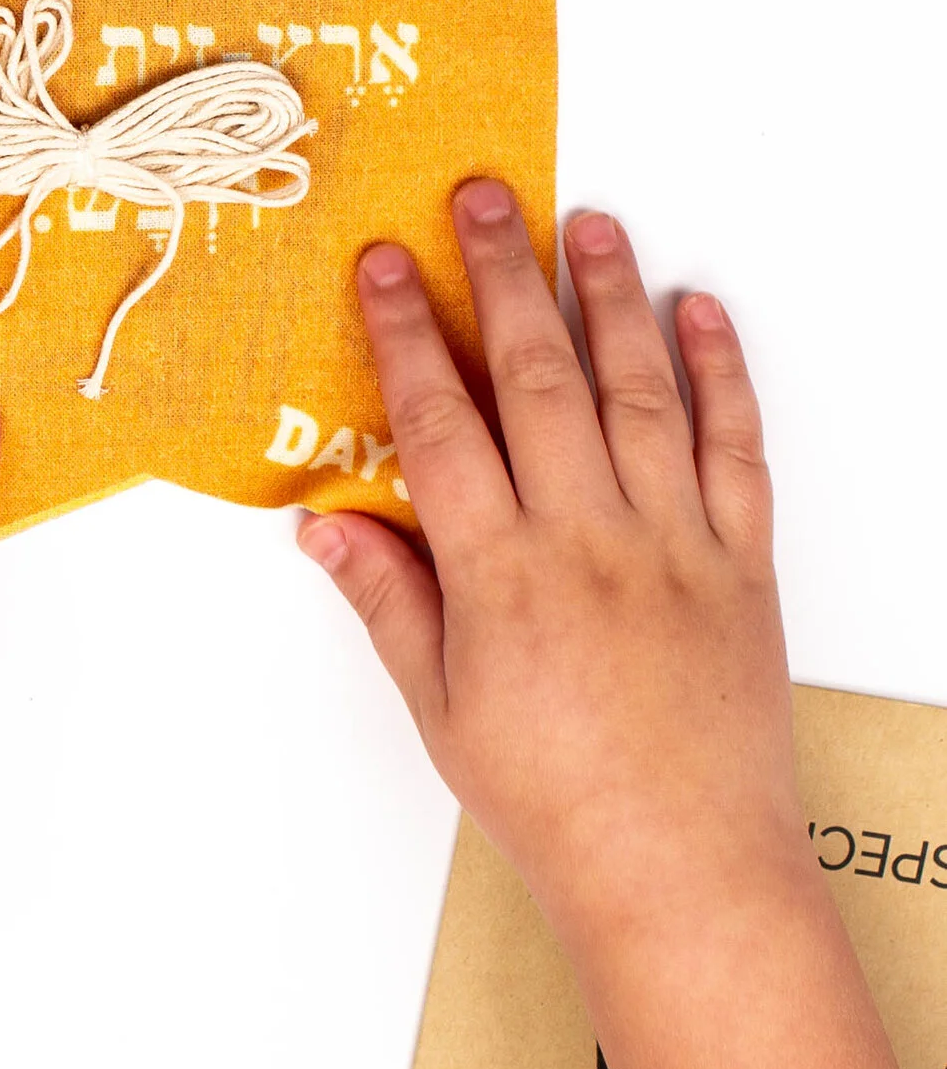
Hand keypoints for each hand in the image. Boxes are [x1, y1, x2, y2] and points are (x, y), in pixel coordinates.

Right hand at [298, 179, 791, 954]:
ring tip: (587, 222)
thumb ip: (388, 600)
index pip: (441, 423)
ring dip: (609, 298)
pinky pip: (735, 449)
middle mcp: (589, 539)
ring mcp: (674, 543)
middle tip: (482, 197)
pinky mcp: (743, 563)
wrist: (686, 871)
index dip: (406, 335)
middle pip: (539, 378)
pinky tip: (700, 313)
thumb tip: (325, 523)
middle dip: (501, 276)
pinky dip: (720, 375)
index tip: (383, 266)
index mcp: (501, 573)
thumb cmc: (553, 799)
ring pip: (639, 392)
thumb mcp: (439, 705)